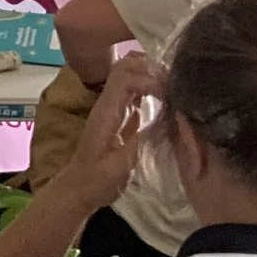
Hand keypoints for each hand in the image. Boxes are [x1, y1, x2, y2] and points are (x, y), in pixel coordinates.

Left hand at [50, 52, 160, 212]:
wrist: (80, 189)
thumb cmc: (98, 181)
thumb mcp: (121, 166)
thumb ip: (140, 142)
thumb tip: (164, 119)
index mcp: (106, 112)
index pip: (125, 78)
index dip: (149, 79)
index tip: (170, 94)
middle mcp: (108, 104)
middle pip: (125, 68)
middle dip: (151, 68)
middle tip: (176, 81)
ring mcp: (113, 108)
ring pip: (129, 75)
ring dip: (151, 75)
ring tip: (175, 85)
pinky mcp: (120, 116)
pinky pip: (134, 92)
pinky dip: (151, 88)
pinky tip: (168, 97)